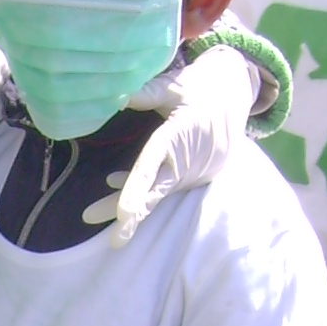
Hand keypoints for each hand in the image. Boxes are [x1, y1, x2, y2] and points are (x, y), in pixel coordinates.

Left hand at [113, 43, 258, 246]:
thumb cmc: (202, 86)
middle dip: (132, 216)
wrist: (235, 96)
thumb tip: (119, 98)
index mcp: (181, 135)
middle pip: (155, 192)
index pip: (154, 165)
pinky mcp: (193, 175)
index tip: (124, 213)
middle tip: (115, 241)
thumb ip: (148, 93)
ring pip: (157, 193)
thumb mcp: (175, 84)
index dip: (137, 189)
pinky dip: (141, 188)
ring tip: (91, 214)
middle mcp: (187, 160)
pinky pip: (164, 186)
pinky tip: (111, 182)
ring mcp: (192, 171)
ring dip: (129, 205)